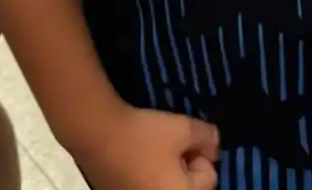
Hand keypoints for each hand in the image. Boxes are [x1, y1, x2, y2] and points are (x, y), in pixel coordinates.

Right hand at [80, 105, 219, 189]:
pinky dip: (149, 178)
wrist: (97, 135)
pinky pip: (148, 188)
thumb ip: (208, 137)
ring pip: (168, 188)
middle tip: (170, 146)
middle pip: (190, 187)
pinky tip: (138, 161)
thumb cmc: (145, 134)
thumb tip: (214, 146)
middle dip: (186, 167)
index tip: (182, 140)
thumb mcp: (184, 128)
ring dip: (167, 173)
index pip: (209, 178)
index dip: (199, 154)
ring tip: (153, 152)